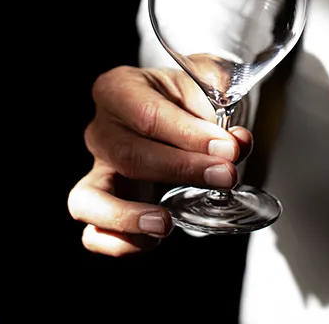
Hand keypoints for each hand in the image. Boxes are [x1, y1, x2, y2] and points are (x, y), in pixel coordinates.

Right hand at [67, 66, 252, 256]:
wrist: (178, 107)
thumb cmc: (186, 95)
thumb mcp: (205, 85)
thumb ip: (222, 109)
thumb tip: (237, 143)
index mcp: (119, 88)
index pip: (147, 115)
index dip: (188, 135)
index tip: (227, 148)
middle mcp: (101, 128)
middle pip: (128, 154)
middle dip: (180, 170)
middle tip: (224, 176)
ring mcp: (97, 168)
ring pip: (91, 198)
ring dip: (129, 216)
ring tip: (166, 224)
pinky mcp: (102, 203)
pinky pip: (92, 232)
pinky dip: (117, 243)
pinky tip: (152, 239)